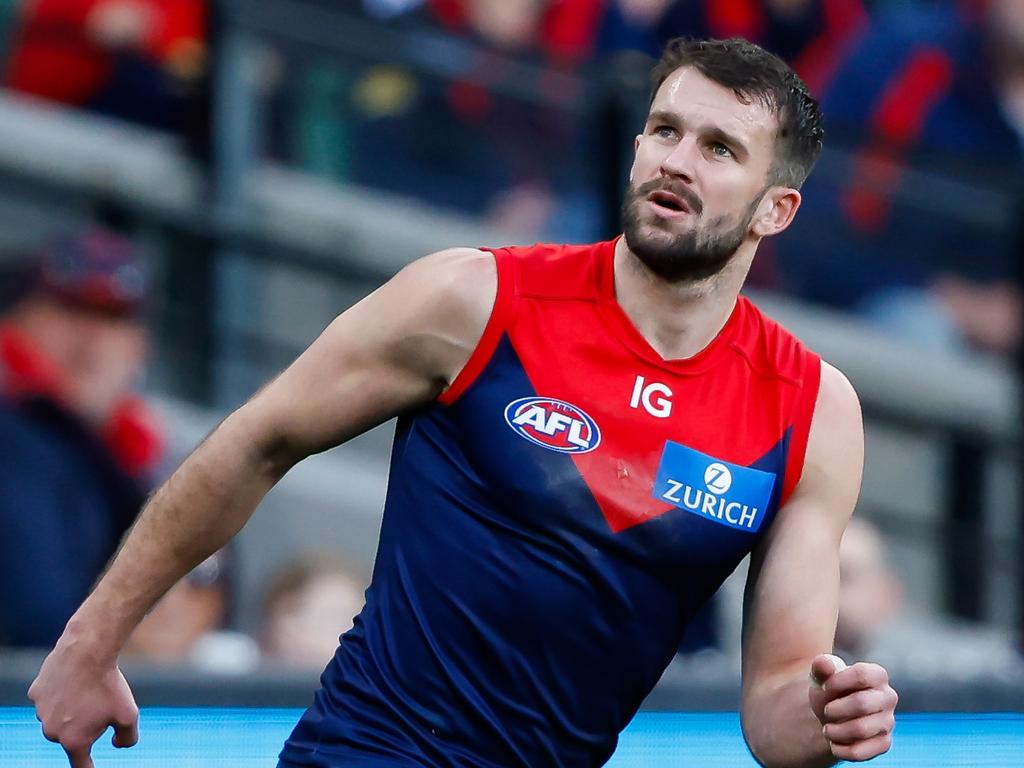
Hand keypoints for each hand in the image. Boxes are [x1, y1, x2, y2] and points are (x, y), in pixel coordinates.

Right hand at [28, 638, 138, 767]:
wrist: (87, 651)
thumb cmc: (109, 685)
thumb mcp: (129, 715)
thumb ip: (127, 738)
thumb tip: (117, 744)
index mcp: (73, 741)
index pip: (81, 766)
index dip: (88, 767)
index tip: (91, 765)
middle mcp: (52, 732)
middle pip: (70, 736)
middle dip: (84, 726)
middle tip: (99, 702)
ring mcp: (40, 712)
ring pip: (59, 716)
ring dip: (71, 708)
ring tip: (87, 689)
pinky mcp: (36, 693)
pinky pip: (50, 698)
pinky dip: (61, 691)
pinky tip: (73, 678)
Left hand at [808, 654, 896, 761]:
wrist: (832, 714)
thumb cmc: (830, 690)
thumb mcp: (822, 676)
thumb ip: (821, 666)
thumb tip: (823, 662)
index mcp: (877, 675)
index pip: (862, 675)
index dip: (837, 682)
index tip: (823, 687)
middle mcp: (888, 697)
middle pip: (862, 703)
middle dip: (835, 709)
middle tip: (826, 711)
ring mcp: (888, 722)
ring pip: (861, 730)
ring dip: (836, 731)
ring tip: (827, 729)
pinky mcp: (884, 743)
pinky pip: (862, 751)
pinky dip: (841, 749)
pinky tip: (833, 743)